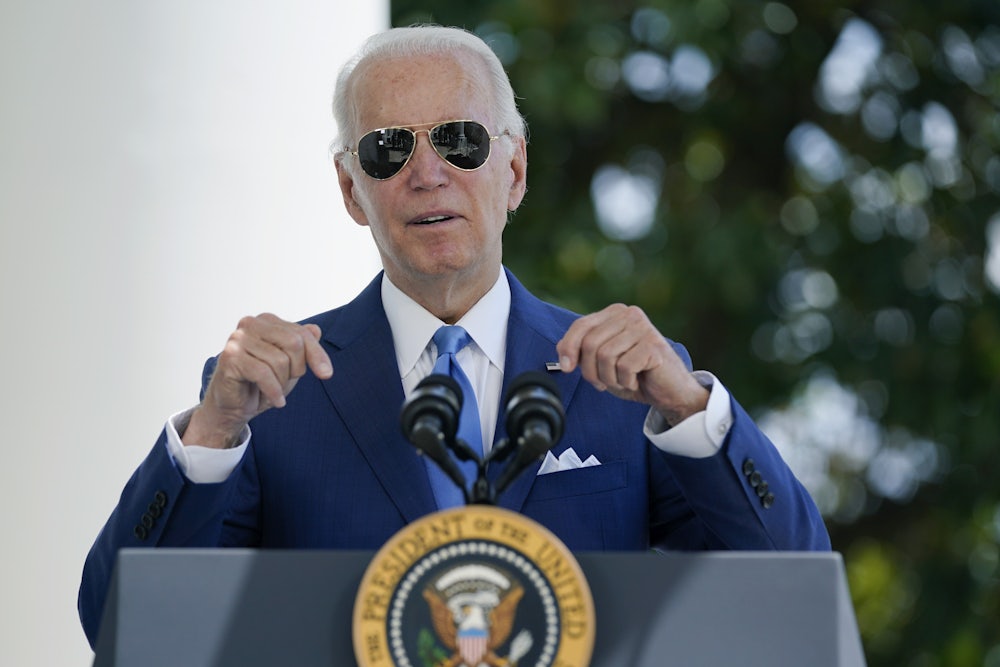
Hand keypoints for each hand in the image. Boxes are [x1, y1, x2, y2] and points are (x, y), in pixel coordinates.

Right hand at [182, 314, 332, 447]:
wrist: (233, 406)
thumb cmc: (261, 383)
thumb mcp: (290, 365)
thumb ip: (303, 346)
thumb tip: (316, 330)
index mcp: (267, 321)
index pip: (301, 334)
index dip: (317, 355)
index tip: (326, 374)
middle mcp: (251, 324)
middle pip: (293, 343)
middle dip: (297, 368)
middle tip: (285, 382)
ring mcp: (238, 339)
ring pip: (279, 361)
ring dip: (282, 383)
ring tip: (273, 389)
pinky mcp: (231, 357)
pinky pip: (263, 374)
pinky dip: (273, 391)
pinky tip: (275, 400)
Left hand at [556, 304, 708, 425]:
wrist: (669, 392)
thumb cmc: (635, 375)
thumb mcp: (601, 363)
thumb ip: (581, 351)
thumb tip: (562, 351)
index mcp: (614, 313)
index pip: (580, 325)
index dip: (568, 348)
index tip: (566, 367)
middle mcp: (629, 314)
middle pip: (590, 343)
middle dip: (591, 371)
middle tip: (604, 382)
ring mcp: (643, 328)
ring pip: (605, 356)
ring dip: (610, 378)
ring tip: (623, 380)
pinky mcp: (653, 345)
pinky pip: (624, 367)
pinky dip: (625, 381)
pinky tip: (636, 380)